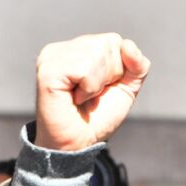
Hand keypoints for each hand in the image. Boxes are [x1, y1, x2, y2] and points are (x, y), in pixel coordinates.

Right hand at [35, 33, 149, 150]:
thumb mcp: (126, 89)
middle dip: (110, 76)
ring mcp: (53, 56)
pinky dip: (89, 89)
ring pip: (98, 53)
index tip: (103, 89)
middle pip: (109, 44)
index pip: (115, 41)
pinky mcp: (48, 69)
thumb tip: (128, 45)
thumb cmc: (98, 118)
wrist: (78, 144)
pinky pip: (85, 68)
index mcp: (79, 49)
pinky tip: (75, 98)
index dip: (120, 70)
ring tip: (82, 97)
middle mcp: (64, 49)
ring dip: (98, 84)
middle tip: (91, 95)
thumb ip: (137, 66)